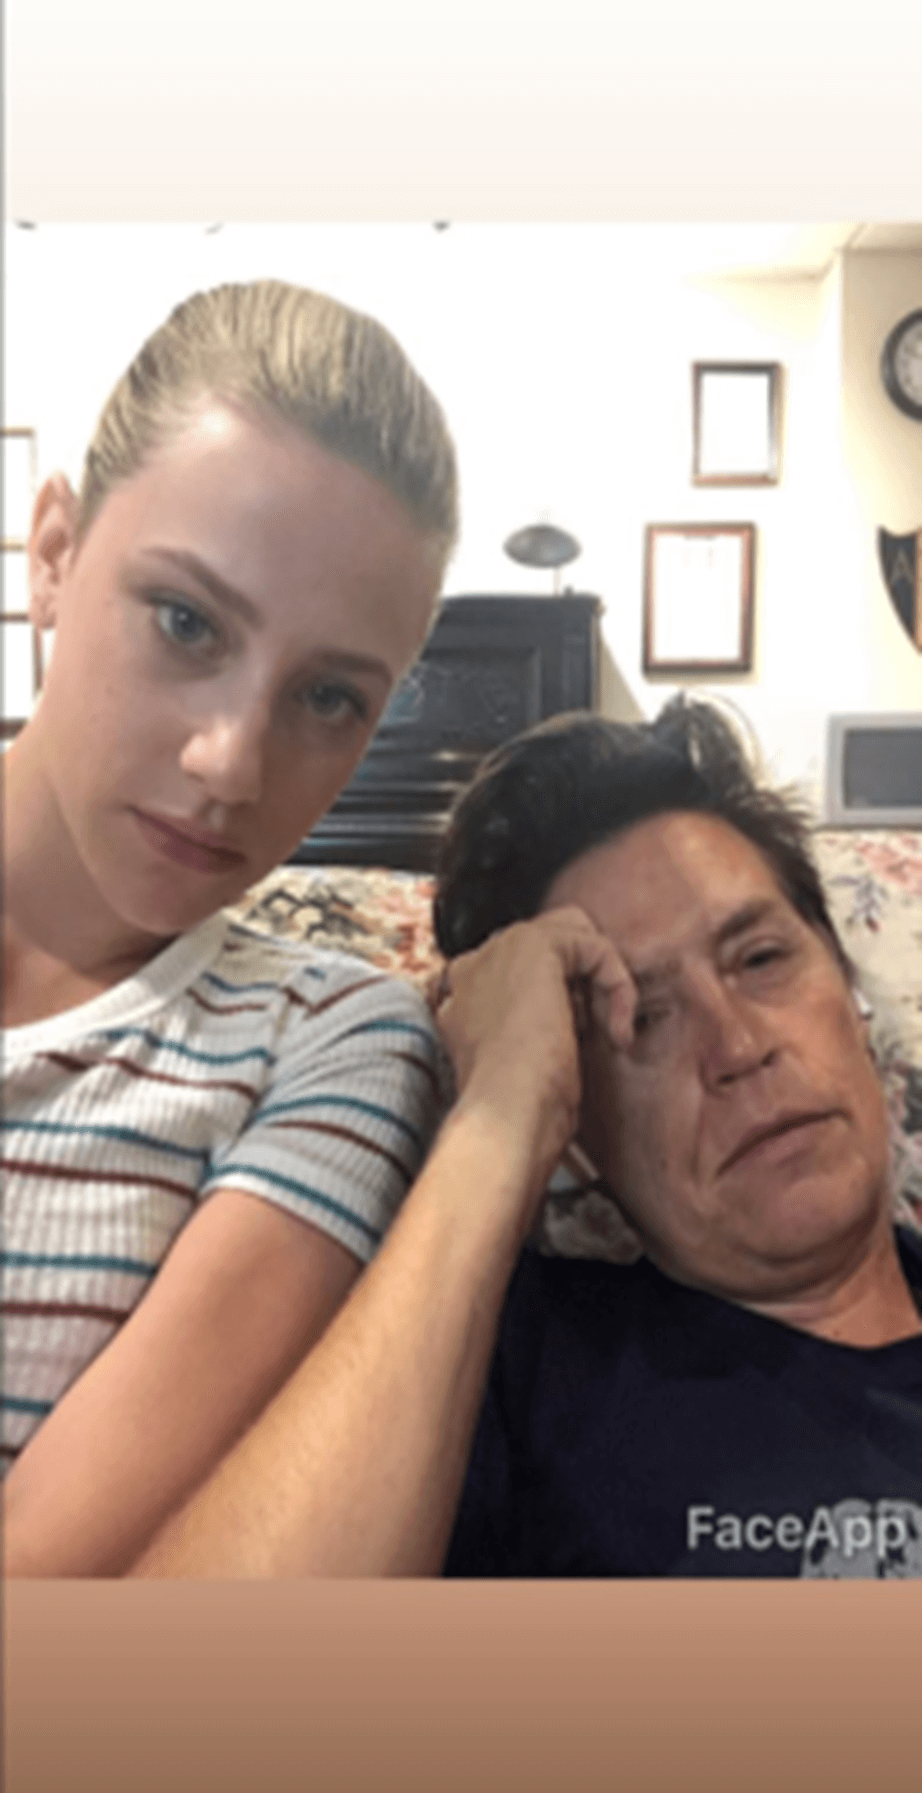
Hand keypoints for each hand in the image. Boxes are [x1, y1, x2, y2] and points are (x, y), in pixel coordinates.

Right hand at [428, 906, 635, 1190]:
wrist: (505, 1113)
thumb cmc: (516, 1112)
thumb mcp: (522, 1068)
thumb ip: (534, 1033)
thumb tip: (574, 1020)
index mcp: (459, 1000)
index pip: (519, 978)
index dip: (558, 1004)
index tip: (571, 1047)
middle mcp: (473, 967)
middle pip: (547, 949)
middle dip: (581, 984)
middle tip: (592, 1034)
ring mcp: (498, 951)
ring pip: (573, 937)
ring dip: (601, 982)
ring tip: (606, 1032)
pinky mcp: (535, 944)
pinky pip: (596, 946)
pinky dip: (619, 984)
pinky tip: (616, 1030)